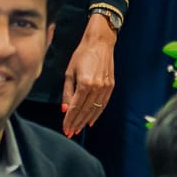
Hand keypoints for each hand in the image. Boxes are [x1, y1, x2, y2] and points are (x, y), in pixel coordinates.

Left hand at [62, 15, 117, 136]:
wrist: (100, 43)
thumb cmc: (82, 55)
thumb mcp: (69, 72)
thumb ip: (67, 92)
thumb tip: (65, 109)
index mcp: (84, 83)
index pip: (75, 107)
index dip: (69, 119)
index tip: (65, 129)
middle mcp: (96, 87)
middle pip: (85, 111)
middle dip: (76, 123)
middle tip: (70, 133)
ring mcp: (105, 87)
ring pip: (95, 110)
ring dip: (86, 121)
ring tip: (78, 129)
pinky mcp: (111, 86)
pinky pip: (103, 104)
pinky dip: (97, 114)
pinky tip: (91, 121)